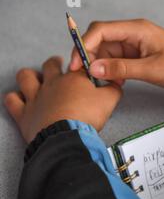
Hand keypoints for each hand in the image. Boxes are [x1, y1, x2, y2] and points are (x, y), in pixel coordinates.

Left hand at [4, 56, 121, 142]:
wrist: (66, 135)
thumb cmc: (86, 117)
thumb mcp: (109, 101)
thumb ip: (114, 89)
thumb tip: (116, 84)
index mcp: (74, 79)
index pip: (79, 64)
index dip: (85, 64)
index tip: (88, 68)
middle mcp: (53, 83)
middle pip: (50, 65)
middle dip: (55, 63)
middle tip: (60, 65)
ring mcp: (36, 96)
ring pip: (26, 76)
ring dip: (31, 75)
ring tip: (37, 78)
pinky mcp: (24, 112)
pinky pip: (12, 100)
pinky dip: (15, 97)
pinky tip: (20, 98)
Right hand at [69, 19, 163, 94]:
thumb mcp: (153, 69)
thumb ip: (121, 69)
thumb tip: (93, 68)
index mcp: (137, 30)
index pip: (100, 30)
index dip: (84, 46)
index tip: (78, 65)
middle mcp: (135, 35)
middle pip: (101, 41)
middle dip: (90, 57)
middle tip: (84, 78)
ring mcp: (139, 46)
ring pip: (109, 53)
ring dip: (102, 67)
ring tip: (99, 84)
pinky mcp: (143, 58)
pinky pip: (120, 62)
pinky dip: (113, 72)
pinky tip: (114, 84)